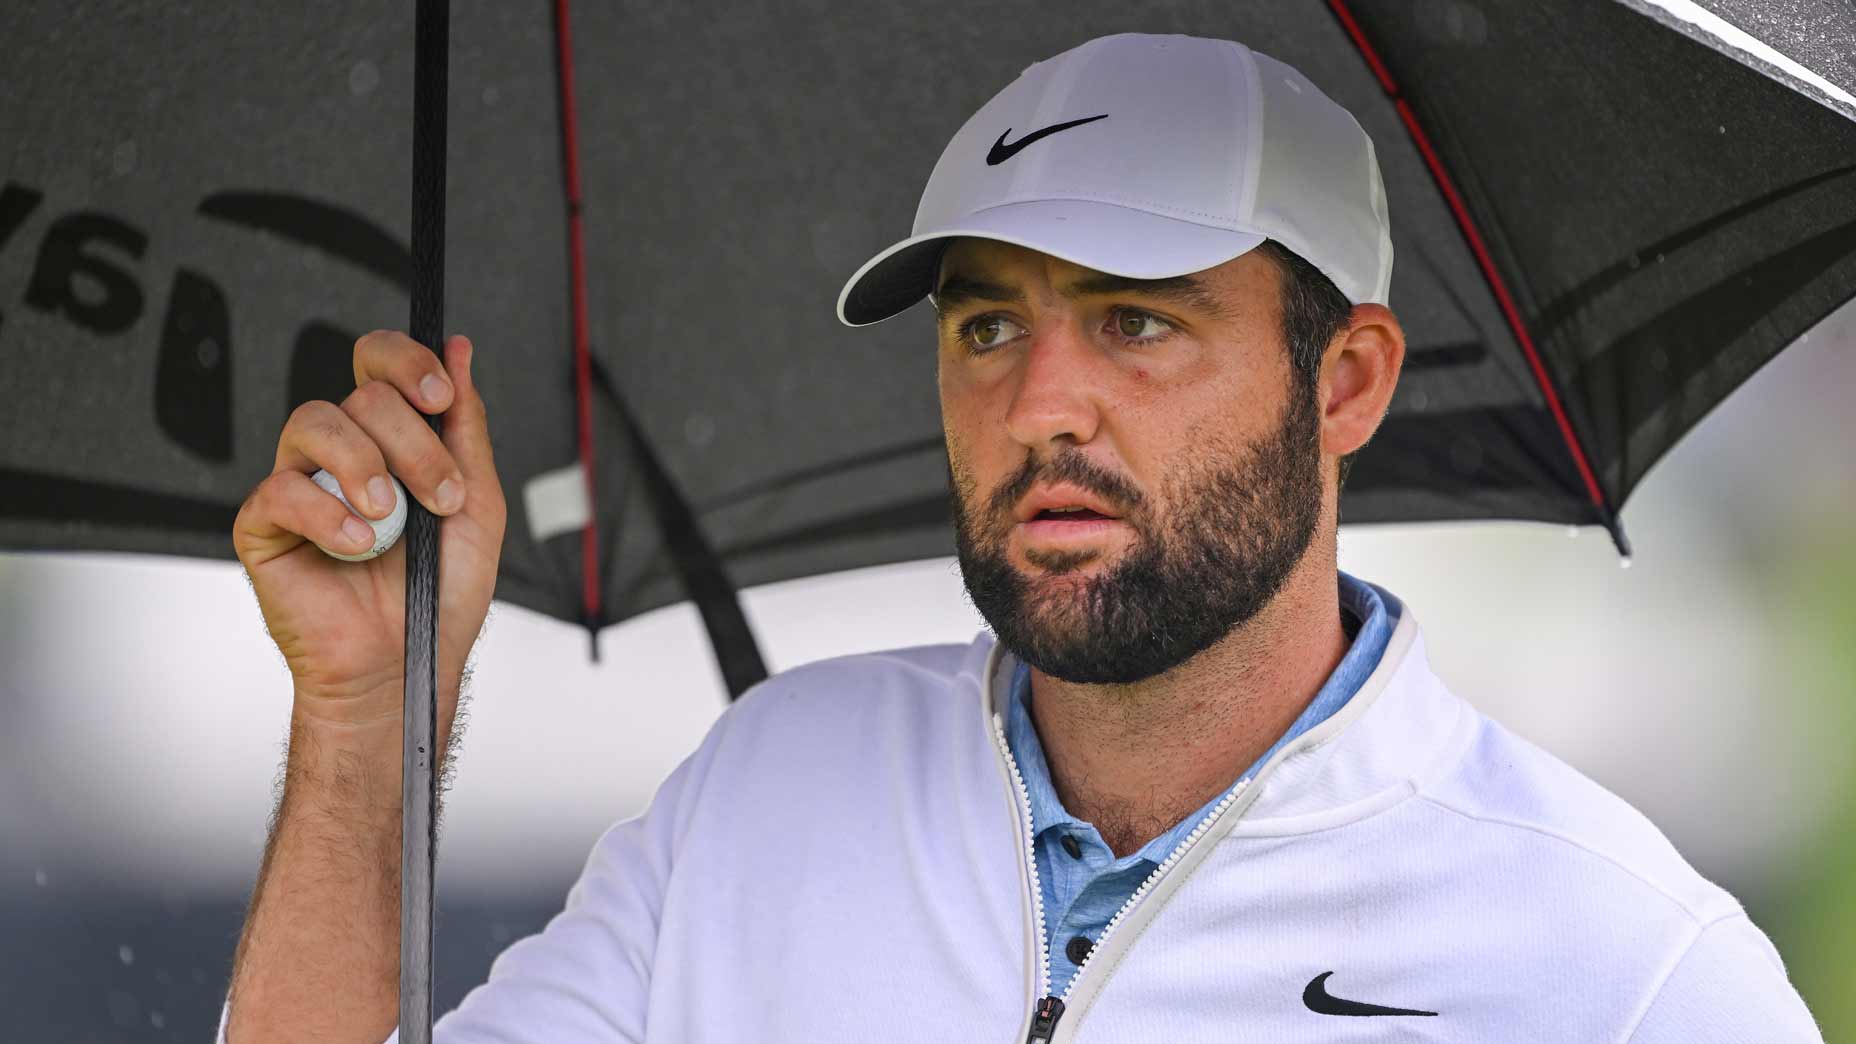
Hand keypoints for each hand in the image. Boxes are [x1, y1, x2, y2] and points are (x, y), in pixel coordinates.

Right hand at [233, 331, 505, 727]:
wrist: (407, 662)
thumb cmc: (439, 593)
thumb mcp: (476, 503)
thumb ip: (466, 427)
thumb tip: (459, 349)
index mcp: (390, 441)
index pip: (380, 366)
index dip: (406, 362)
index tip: (442, 395)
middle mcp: (342, 454)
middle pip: (362, 397)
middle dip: (415, 444)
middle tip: (439, 497)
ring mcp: (300, 485)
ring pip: (314, 422)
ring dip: (366, 466)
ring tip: (391, 518)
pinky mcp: (263, 525)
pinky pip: (281, 489)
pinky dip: (327, 516)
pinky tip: (355, 546)